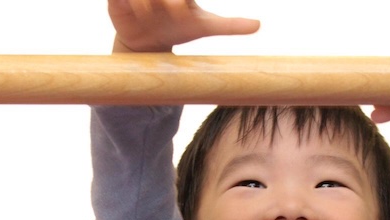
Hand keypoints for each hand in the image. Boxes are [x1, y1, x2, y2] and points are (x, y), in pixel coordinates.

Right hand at [108, 0, 259, 52]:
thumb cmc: (178, 30)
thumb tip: (258, 25)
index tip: (182, 9)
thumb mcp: (205, 27)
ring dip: (147, 4)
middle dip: (172, 0)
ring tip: (149, 17)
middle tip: (176, 11)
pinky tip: (134, 10)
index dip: (182, 1)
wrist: (148, 45)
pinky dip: (131, 3)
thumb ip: (230, 25)